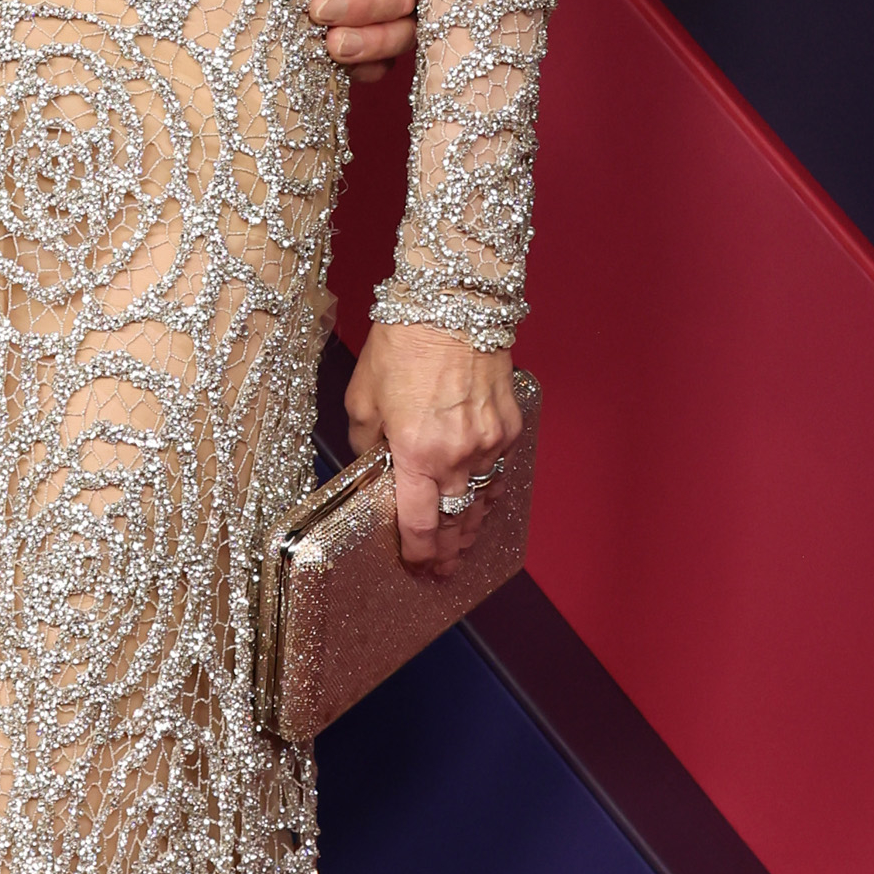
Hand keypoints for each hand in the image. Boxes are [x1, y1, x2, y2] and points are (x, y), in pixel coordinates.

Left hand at [344, 322, 521, 576]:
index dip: (418, 551)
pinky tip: (480, 501)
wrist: (452, 303)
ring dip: (470, 527)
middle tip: (441, 571)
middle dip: (447, 551)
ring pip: (482, 499)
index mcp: (417, 451)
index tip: (415, 565)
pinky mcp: (509, 425)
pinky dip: (488, 489)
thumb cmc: (404, 342)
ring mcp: (490, 441)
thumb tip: (373, 465)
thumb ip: (366, 442)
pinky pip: (499, 469)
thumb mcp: (364, 397)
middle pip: (456, 520)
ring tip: (461, 547)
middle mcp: (459, 453)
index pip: (420, 522)